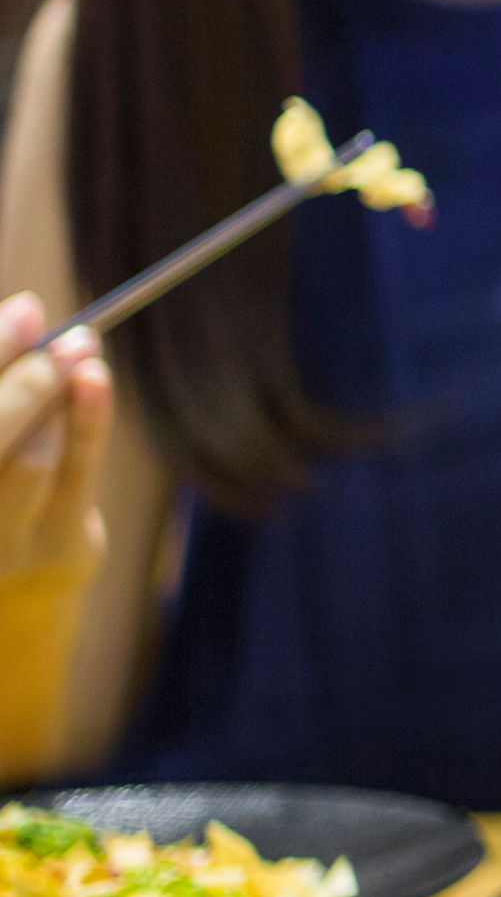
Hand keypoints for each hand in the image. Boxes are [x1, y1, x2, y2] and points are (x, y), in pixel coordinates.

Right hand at [0, 296, 107, 586]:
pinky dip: (88, 419)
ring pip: (26, 457)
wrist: (18, 586)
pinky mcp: (52, 547)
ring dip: (57, 397)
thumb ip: (0, 382)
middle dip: (25, 376)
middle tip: (61, 331)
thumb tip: (25, 311)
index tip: (26, 310)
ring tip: (79, 351)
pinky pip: (74, 474)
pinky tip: (95, 379)